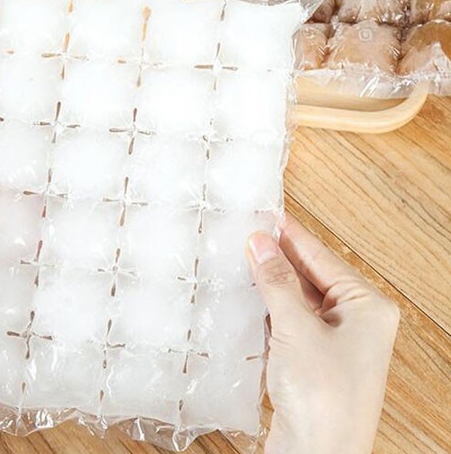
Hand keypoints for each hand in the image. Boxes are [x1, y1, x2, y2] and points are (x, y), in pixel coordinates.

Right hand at [247, 216, 398, 453]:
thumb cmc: (323, 397)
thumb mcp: (296, 327)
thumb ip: (276, 281)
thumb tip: (260, 242)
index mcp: (368, 307)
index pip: (323, 257)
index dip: (292, 235)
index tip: (267, 214)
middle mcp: (356, 321)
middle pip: (311, 276)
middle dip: (280, 257)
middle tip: (248, 234)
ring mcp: (335, 341)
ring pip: (298, 298)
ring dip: (272, 282)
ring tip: (244, 258)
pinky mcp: (314, 358)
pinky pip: (291, 319)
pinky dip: (270, 306)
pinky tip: (249, 294)